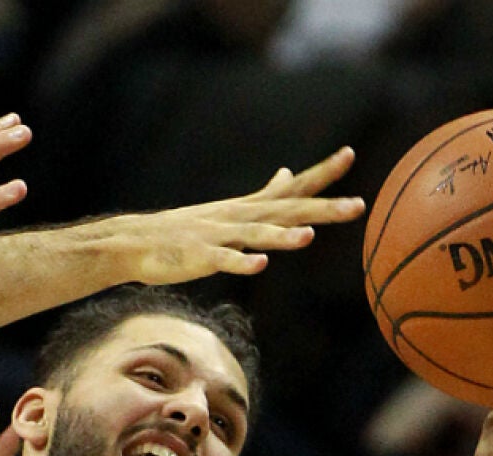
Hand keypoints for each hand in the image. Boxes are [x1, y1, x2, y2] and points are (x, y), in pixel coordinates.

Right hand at [96, 147, 366, 284]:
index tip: (350, 154)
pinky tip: (260, 265)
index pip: (292, 188)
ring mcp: (218, 236)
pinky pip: (224, 260)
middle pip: (287, 211)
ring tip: (310, 238)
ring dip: (283, 237)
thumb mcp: (231, 209)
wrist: (134, 241)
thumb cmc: (186, 230)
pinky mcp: (199, 258)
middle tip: (358, 206)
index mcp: (248, 208)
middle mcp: (238, 217)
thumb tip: (289, 172)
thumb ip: (265, 195)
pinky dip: (241, 262)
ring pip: (257, 235)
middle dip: (322, 209)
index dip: (321, 173)